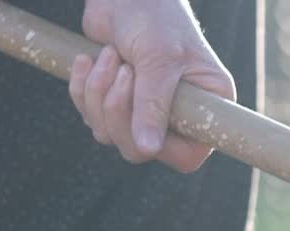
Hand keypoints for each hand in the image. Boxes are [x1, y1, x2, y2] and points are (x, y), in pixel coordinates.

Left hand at [70, 0, 235, 171]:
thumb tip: (147, 149)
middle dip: (118, 112)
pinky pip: (90, 117)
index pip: (187, 154)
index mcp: (207, 107)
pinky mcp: (114, 102)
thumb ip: (153, 104)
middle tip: (122, 72)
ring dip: (98, 94)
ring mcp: (143, 111)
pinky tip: (88, 59)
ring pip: (109, 134)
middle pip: (139, 150)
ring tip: (108, 56)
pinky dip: (83, 89)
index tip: (142, 113)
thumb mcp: (159, 59)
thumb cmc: (156, 17)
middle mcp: (178, 116)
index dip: (161, 146)